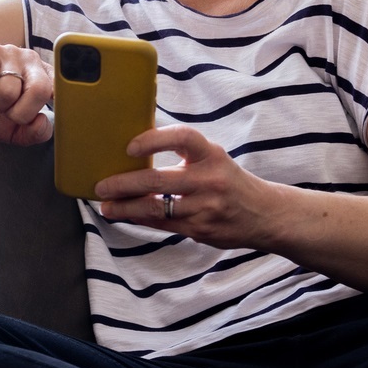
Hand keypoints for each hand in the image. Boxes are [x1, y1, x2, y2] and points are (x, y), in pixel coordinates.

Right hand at [0, 41, 52, 145]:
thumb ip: (36, 133)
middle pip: (39, 89)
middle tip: (8, 113)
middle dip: (20, 112)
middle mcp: (31, 60)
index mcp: (44, 76)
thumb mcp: (16, 131)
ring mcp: (9, 51)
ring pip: (9, 89)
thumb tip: (42, 121)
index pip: (62, 87)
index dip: (61, 100)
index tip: (55, 110)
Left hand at [95, 124, 277, 248]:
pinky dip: (141, 219)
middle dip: (123, 183)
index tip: (129, 147)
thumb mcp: (213, 159)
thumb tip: (136, 151)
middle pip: (157, 179)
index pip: (182, 138)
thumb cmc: (229, 180)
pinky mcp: (201, 229)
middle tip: (101, 185)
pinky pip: (163, 225)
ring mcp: (205, 207)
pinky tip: (127, 215)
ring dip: (125, 207)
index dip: (153, 140)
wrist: (265, 214)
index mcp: (211, 154)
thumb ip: (184, 155)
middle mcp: (209, 179)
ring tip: (107, 206)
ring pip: (155, 208)